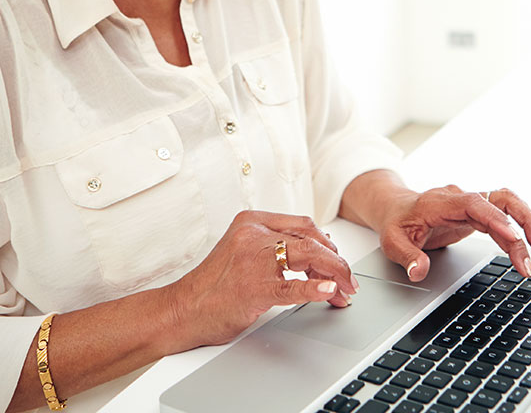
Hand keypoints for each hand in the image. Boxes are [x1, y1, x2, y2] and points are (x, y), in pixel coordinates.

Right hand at [163, 210, 359, 349]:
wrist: (181, 310)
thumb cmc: (214, 286)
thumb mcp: (243, 251)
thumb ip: (274, 246)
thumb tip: (318, 253)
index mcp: (251, 220)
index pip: (303, 224)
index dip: (327, 243)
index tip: (338, 260)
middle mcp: (252, 233)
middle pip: (310, 239)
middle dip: (336, 261)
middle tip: (349, 280)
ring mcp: (252, 258)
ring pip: (307, 257)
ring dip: (334, 274)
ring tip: (344, 289)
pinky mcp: (252, 286)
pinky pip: (291, 285)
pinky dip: (314, 288)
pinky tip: (328, 292)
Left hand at [377, 185, 530, 282]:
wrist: (396, 207)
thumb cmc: (396, 222)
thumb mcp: (392, 242)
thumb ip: (406, 256)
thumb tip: (419, 271)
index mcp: (440, 202)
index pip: (474, 204)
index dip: (496, 218)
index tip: (513, 238)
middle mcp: (460, 198)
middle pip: (499, 200)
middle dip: (521, 224)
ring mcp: (471, 203)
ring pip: (507, 204)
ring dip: (526, 224)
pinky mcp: (478, 211)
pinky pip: (504, 215)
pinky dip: (517, 231)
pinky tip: (525, 250)